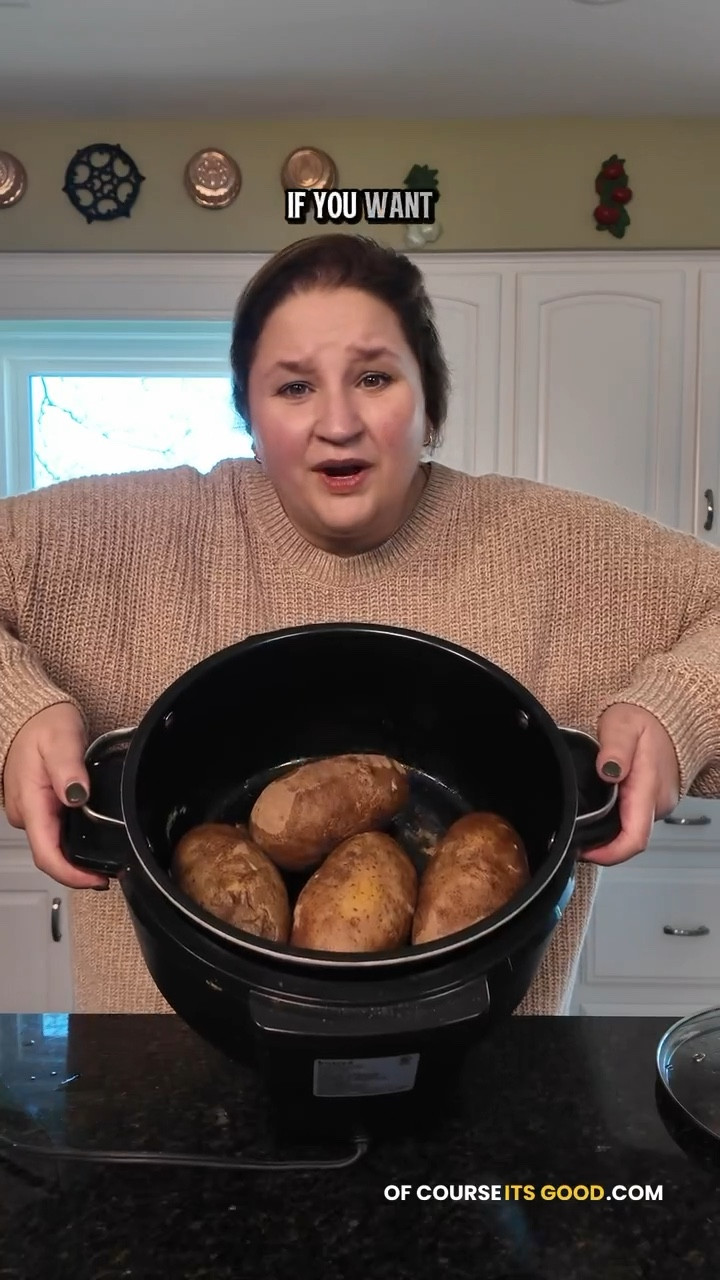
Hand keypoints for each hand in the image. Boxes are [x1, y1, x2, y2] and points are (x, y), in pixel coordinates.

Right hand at [3, 704, 107, 889]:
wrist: (28, 713)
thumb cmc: (43, 723)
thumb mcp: (61, 739)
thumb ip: (69, 768)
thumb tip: (77, 795)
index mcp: (30, 802)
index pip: (46, 853)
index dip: (71, 874)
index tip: (98, 879)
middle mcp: (25, 812)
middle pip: (50, 855)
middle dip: (79, 870)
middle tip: (113, 870)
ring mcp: (29, 811)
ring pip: (52, 845)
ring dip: (77, 856)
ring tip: (107, 857)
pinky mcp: (36, 807)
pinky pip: (53, 831)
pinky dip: (71, 840)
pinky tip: (91, 838)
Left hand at [581, 703, 680, 865]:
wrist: (667, 718)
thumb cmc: (642, 720)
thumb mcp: (623, 725)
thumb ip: (615, 747)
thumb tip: (608, 770)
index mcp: (647, 789)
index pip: (634, 839)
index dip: (608, 854)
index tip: (583, 851)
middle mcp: (656, 804)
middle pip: (628, 841)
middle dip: (600, 846)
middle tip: (571, 835)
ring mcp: (656, 805)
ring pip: (628, 831)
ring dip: (605, 833)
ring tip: (579, 821)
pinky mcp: (651, 803)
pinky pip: (631, 820)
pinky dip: (612, 821)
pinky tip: (595, 811)